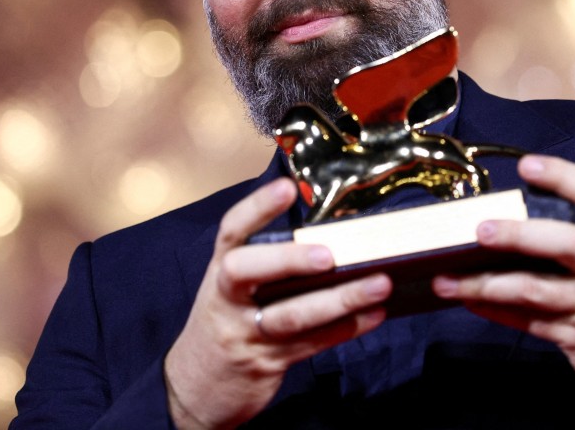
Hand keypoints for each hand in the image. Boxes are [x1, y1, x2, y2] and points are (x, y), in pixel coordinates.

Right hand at [164, 178, 391, 428]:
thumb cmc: (229, 320)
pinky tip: (374, 315)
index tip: (286, 187)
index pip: (232, 231)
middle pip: (246, 271)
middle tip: (328, 254)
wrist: (195, 387)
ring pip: (291, 315)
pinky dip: (346, 328)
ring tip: (380, 284)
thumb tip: (332, 237)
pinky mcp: (265, 363)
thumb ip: (268, 263)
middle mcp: (226, 298)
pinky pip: (311, 344)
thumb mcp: (234, 289)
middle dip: (287, 260)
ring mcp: (244, 332)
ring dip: (340, 299)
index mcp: (220, 270)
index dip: (256, 208)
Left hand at [432, 154, 574, 400]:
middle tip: (481, 230)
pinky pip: (529, 322)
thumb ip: (566, 234)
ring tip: (447, 280)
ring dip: (488, 284)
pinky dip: (495, 311)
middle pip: (569, 243)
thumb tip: (501, 218)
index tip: (527, 166)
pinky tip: (469, 302)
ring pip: (537, 290)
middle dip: (521, 235)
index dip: (563, 176)